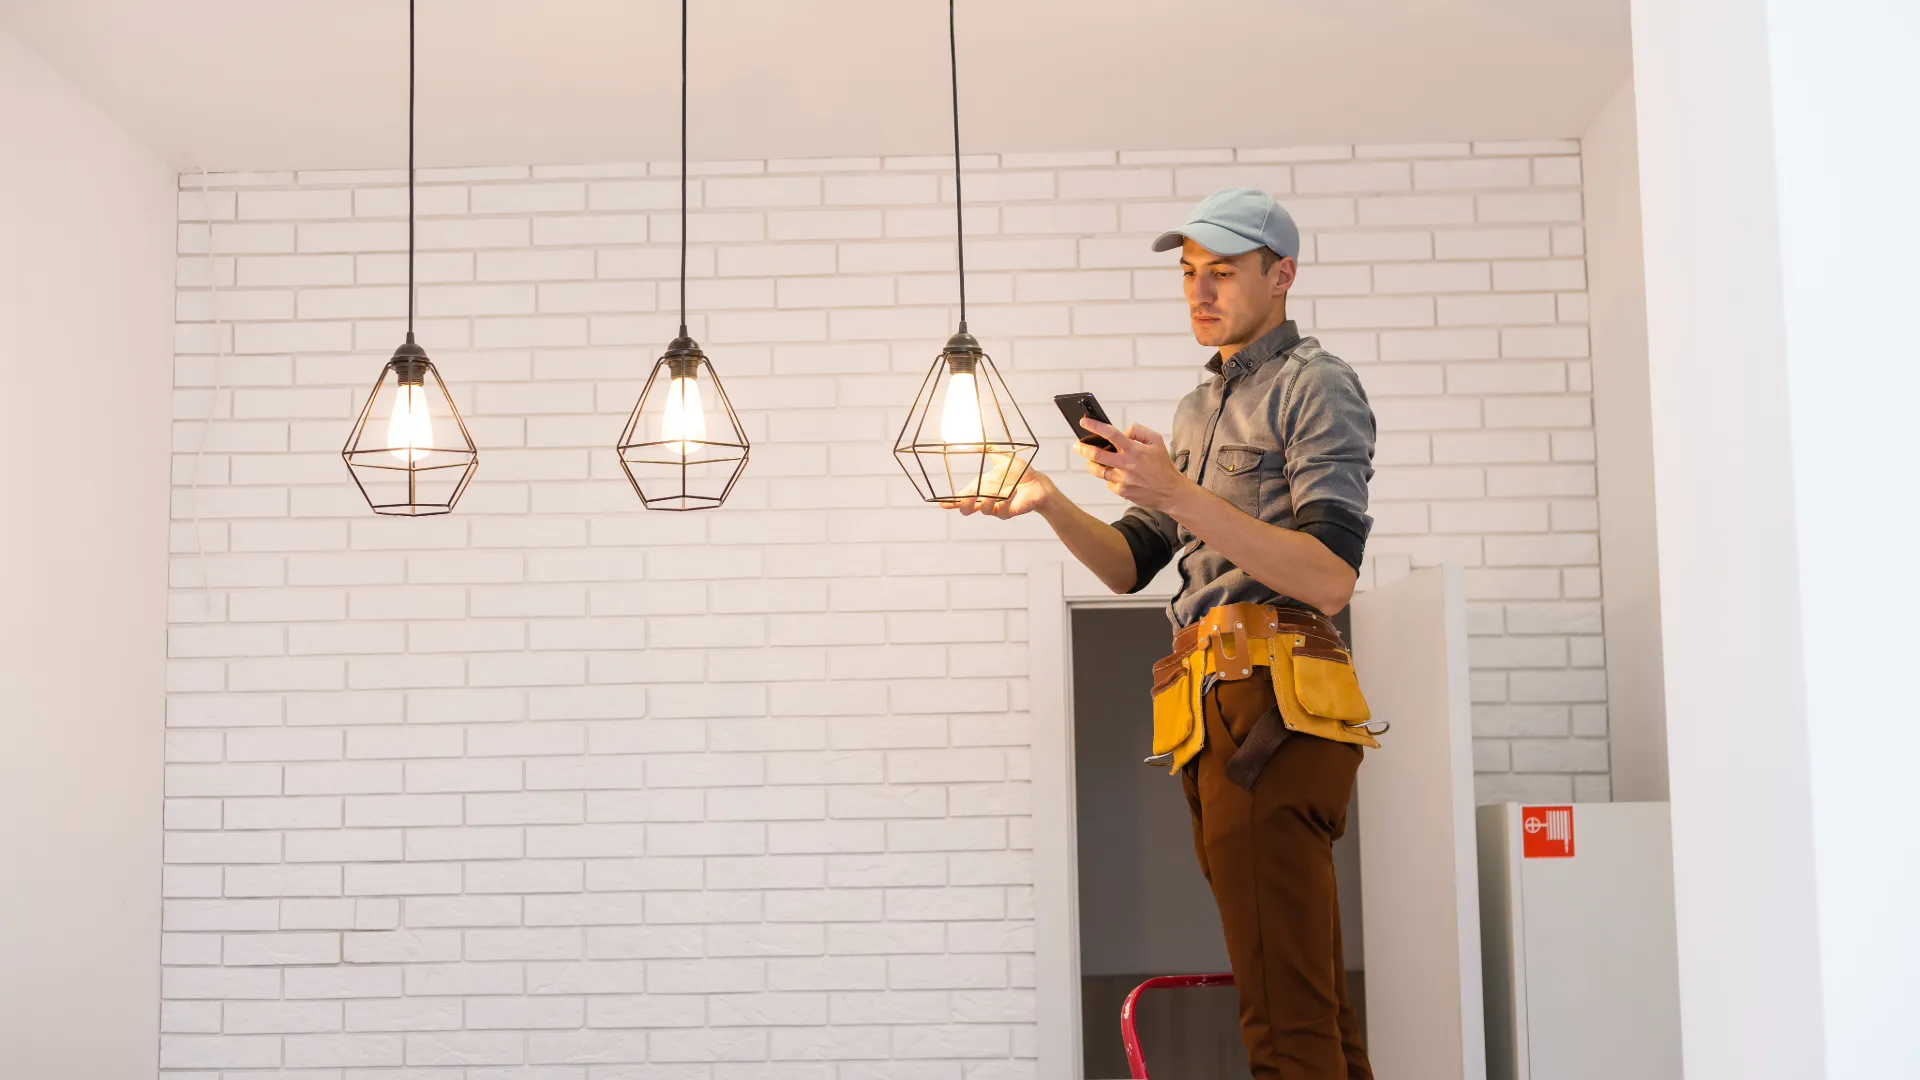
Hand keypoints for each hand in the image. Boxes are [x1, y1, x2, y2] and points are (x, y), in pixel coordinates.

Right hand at [941, 457, 1053, 519]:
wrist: (1037, 483)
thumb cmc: (1019, 472)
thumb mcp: (1003, 458)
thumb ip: (990, 450)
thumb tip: (975, 441)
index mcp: (980, 488)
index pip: (961, 497)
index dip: (950, 502)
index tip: (941, 503)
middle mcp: (985, 499)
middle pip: (966, 509)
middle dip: (963, 504)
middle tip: (965, 497)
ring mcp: (995, 507)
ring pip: (983, 510)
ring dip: (986, 500)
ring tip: (994, 492)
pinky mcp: (1008, 512)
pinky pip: (1002, 511)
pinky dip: (1006, 501)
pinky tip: (1013, 491)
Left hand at [1077, 420, 1192, 513]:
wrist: (1170, 492)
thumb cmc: (1164, 466)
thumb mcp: (1157, 441)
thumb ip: (1139, 431)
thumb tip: (1123, 432)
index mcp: (1134, 449)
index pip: (1111, 434)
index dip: (1095, 426)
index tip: (1084, 422)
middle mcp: (1126, 464)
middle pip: (1096, 454)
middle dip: (1083, 448)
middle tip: (1077, 445)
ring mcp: (1122, 479)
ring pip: (1098, 470)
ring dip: (1093, 464)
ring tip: (1092, 460)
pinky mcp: (1121, 491)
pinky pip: (1108, 482)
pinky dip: (1110, 477)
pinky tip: (1117, 475)